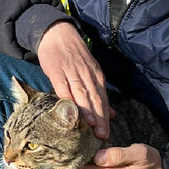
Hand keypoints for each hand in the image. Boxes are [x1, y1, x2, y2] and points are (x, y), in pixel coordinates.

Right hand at [36, 19, 109, 138]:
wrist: (57, 33)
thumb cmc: (73, 56)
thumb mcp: (90, 71)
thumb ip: (98, 93)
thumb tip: (111, 114)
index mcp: (96, 76)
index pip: (103, 99)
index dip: (105, 117)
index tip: (106, 134)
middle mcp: (87, 74)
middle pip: (95, 98)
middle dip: (99, 118)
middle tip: (102, 135)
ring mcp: (72, 72)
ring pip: (81, 93)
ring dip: (87, 110)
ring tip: (91, 126)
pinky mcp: (57, 70)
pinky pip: (62, 86)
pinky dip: (67, 97)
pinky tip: (70, 109)